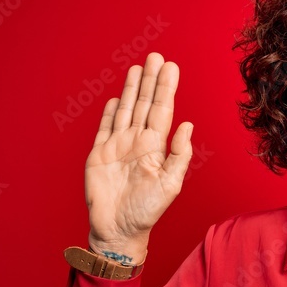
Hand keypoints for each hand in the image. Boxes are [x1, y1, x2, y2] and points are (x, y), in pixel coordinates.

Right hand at [85, 52, 193, 261]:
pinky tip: (117, 97)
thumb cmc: (147, 212)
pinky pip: (104, 128)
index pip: (162, 111)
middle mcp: (137, 143)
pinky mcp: (99, 155)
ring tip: (137, 67)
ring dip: (132, 89)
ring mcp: (117, 147)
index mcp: (155, 148)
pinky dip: (110, 112)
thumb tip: (187, 125)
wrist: (118, 230)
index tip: (171, 67)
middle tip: (156, 56)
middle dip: (150, 81)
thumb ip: (179, 155)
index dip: (166, 88)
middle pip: (144, 104)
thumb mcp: (170, 184)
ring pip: (126, 110)